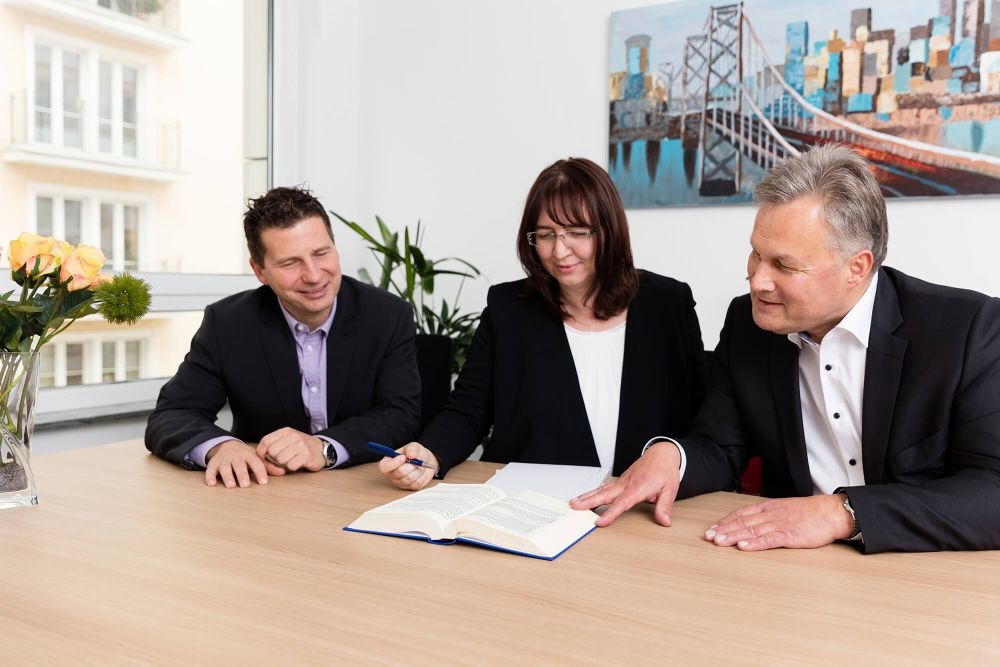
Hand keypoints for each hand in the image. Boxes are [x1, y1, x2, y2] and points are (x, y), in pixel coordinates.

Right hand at [205, 440, 267, 487]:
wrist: (226, 445)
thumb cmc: (244, 455)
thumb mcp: (256, 458)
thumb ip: (268, 466)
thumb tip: (283, 473)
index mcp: (248, 455)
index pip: (256, 463)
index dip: (260, 472)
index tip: (263, 482)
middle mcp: (236, 457)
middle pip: (239, 465)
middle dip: (242, 475)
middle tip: (245, 485)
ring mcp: (224, 460)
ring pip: (225, 468)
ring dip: (227, 477)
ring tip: (231, 486)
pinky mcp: (213, 464)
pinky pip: (210, 470)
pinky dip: (210, 477)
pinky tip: (212, 484)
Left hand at [256, 427, 325, 473]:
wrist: (321, 449)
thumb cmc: (300, 446)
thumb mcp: (287, 440)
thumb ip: (274, 444)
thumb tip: (258, 456)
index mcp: (286, 431)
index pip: (266, 441)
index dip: (260, 452)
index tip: (262, 458)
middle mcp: (293, 436)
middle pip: (272, 452)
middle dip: (275, 459)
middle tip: (282, 460)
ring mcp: (301, 445)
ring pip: (280, 460)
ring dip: (284, 464)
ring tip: (291, 460)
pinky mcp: (307, 456)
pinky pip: (290, 466)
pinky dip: (292, 467)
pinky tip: (298, 463)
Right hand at [378, 442, 437, 489]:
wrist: (425, 460)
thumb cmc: (416, 453)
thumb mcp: (413, 446)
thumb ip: (412, 449)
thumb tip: (411, 455)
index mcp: (388, 462)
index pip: (384, 467)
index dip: (394, 463)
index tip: (404, 457)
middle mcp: (392, 474)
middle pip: (399, 472)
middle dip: (411, 465)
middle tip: (415, 460)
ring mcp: (400, 482)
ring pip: (409, 478)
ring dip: (417, 470)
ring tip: (418, 465)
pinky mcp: (409, 487)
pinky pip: (416, 483)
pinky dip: (422, 476)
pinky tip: (421, 472)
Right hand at [570, 441, 680, 526]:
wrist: (662, 454)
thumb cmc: (665, 470)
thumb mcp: (670, 489)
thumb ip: (665, 506)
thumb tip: (664, 521)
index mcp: (638, 487)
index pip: (622, 503)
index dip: (610, 513)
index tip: (599, 522)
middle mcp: (627, 483)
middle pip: (605, 494)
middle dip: (589, 501)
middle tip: (574, 507)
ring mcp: (622, 481)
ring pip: (601, 490)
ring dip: (587, 496)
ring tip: (573, 503)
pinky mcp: (621, 481)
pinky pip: (604, 487)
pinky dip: (593, 492)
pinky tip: (585, 497)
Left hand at [703, 494, 853, 550]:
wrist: (830, 512)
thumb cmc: (808, 513)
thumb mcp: (783, 509)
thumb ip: (767, 516)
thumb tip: (751, 523)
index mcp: (768, 508)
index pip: (741, 514)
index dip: (725, 522)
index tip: (712, 529)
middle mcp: (770, 514)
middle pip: (742, 522)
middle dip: (724, 530)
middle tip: (708, 537)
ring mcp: (779, 524)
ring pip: (751, 530)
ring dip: (733, 536)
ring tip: (719, 542)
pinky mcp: (790, 535)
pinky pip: (769, 539)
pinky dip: (755, 543)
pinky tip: (743, 547)